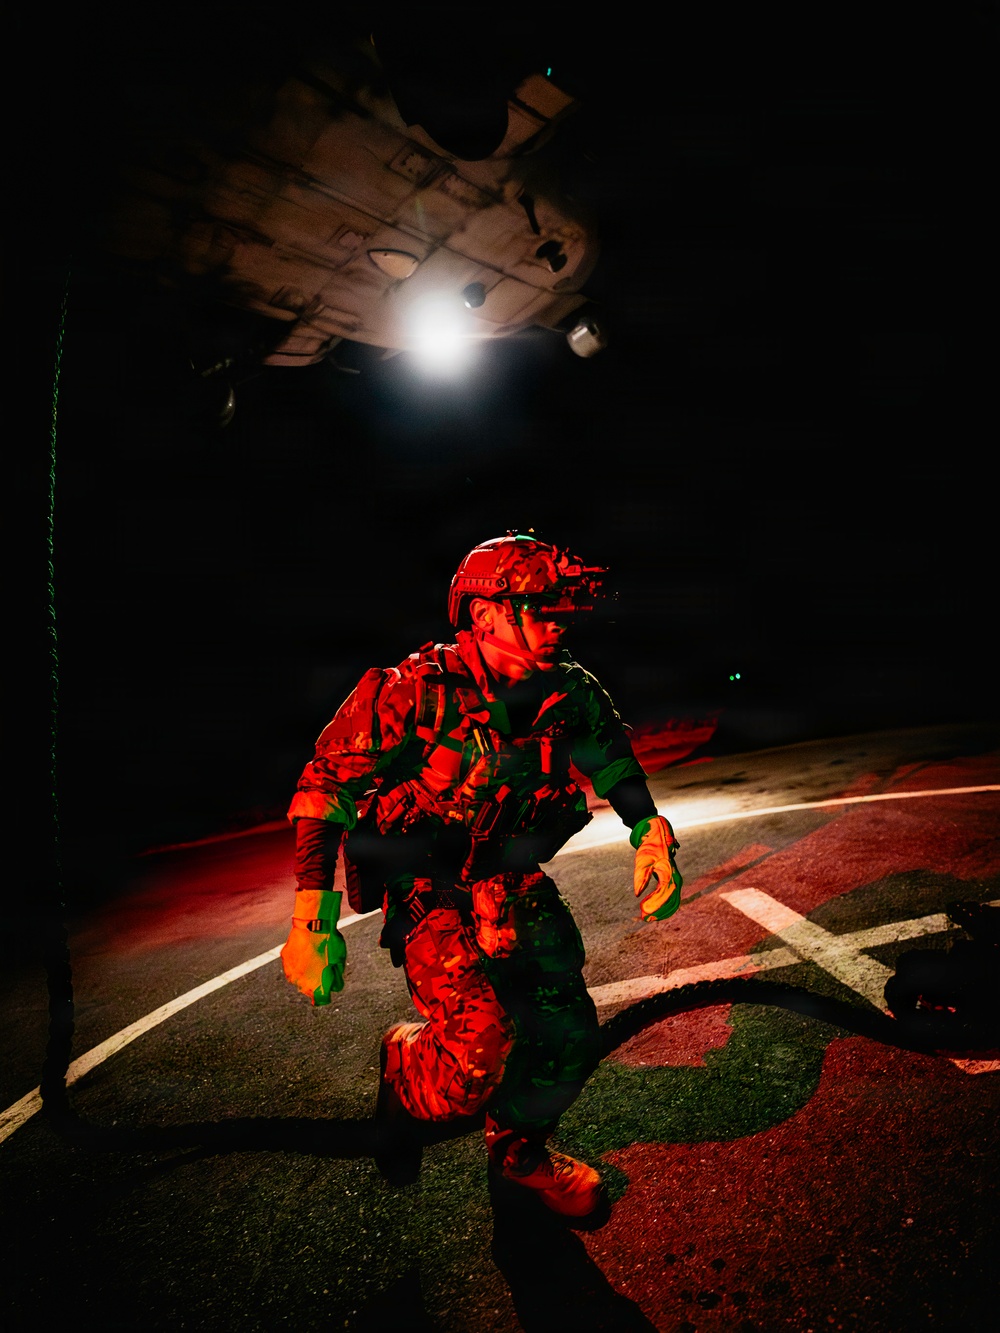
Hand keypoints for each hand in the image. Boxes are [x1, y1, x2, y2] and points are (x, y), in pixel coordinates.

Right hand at [281, 889, 346, 1004]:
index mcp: (316, 986)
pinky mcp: (285, 959)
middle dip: (315, 983)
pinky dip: (297, 962)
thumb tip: (334, 986)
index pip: (321, 1000)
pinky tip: (304, 952)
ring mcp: (290, 971)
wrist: (313, 924)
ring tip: (313, 959)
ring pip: (298, 978)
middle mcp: (300, 983)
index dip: (326, 994)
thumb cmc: (329, 942)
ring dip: (304, 973)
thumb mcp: (340, 961)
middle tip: (322, 968)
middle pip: (309, 990)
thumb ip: (337, 978)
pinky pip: (291, 965)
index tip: (328, 987)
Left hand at [631, 816, 682, 921]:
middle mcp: (675, 878)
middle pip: (671, 901)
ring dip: (662, 912)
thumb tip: (637, 894)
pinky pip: (672, 898)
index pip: (663, 894)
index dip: (655, 905)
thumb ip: (641, 878)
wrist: (658, 836)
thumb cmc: (649, 848)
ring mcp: (676, 881)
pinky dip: (664, 907)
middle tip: (645, 918)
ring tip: (648, 918)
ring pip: (674, 902)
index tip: (643, 911)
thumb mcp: (642, 861)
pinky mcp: (673, 882)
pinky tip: (653, 912)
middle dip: (659, 912)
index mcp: (668, 873)